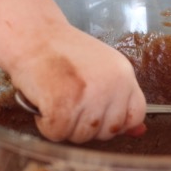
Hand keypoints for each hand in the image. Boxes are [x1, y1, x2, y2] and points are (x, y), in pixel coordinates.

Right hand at [9, 25, 146, 142]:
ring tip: (55, 99)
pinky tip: (43, 103)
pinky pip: (57, 134)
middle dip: (86, 125)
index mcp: (124, 75)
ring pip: (81, 136)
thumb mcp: (101, 69)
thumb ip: (119, 100)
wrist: (31, 35)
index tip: (99, 117)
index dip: (116, 123)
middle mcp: (112, 85)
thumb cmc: (61, 52)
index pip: (136, 115)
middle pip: (107, 132)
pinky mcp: (63, 105)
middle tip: (69, 103)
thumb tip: (139, 133)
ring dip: (64, 125)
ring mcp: (90, 95)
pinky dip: (45, 124)